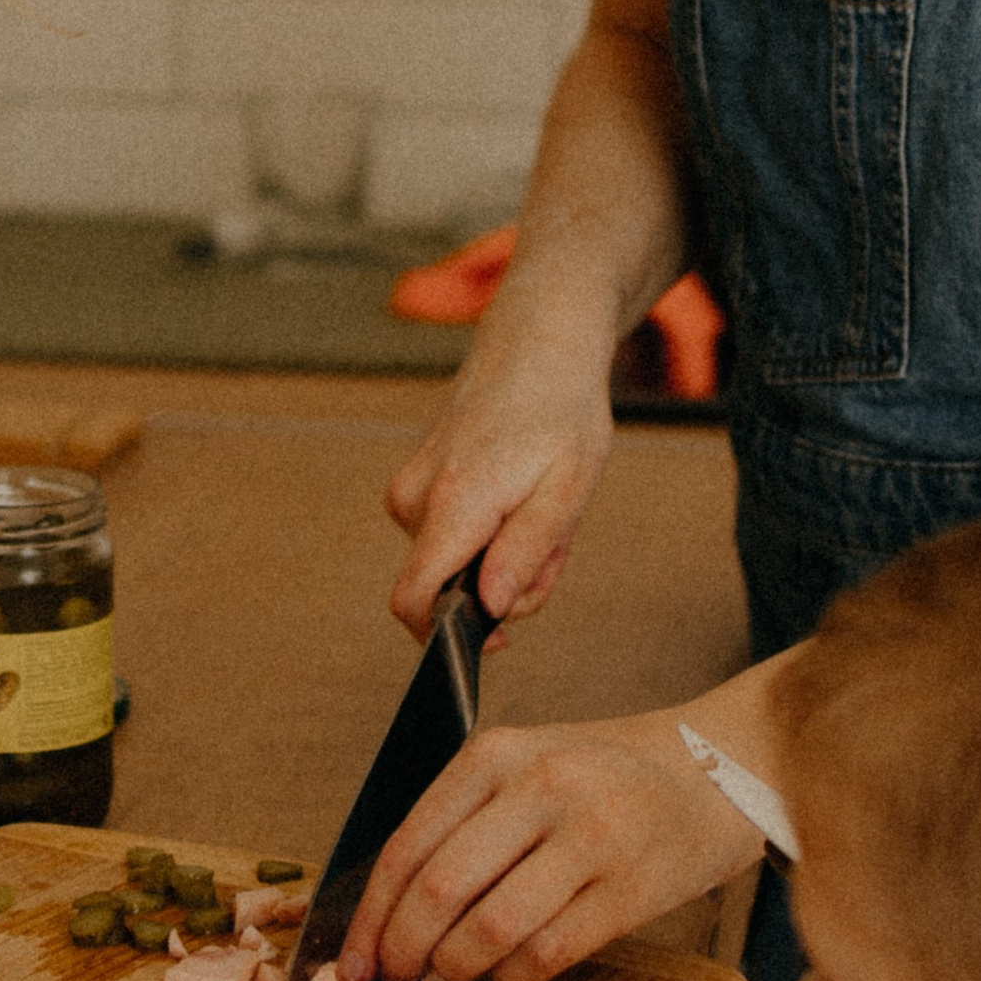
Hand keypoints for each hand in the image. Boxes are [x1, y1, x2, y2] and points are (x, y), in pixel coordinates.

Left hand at [339, 707, 764, 980]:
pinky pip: (545, 955)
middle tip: (395, 978)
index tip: (353, 960)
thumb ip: (461, 825)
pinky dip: (512, 978)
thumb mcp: (525, 767)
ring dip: (456, 969)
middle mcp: (543, 787)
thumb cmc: (604, 778)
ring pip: (490, 930)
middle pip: (440, 891)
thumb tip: (389, 919)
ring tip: (451, 975)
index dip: (370, 915)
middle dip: (403, 950)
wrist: (715, 773)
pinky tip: (510, 972)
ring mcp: (592, 837)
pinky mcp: (631, 890)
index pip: (408, 845)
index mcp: (498, 752)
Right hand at [385, 349, 618, 637]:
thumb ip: (527, 552)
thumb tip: (490, 608)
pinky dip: (490, 531)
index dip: (447, 635)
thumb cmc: (561, 411)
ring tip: (541, 505)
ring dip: (504, 554)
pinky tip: (518, 493)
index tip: (496, 636)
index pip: (412, 600)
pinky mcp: (415, 484)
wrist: (535, 345)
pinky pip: (450, 535)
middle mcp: (417, 499)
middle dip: (506, 584)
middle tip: (554, 540)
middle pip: (447, 588)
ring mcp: (411, 489)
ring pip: (455, 563)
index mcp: (455, 503)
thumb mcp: (569, 487)